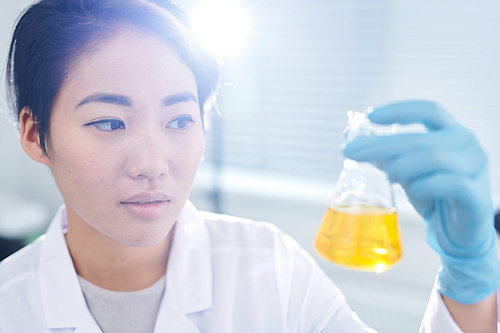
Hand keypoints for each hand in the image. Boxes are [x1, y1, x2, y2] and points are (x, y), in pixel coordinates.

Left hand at [343, 100, 499, 303]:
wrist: (457, 234)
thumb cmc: (432, 196)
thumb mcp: (406, 172)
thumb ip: (386, 156)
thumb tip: (353, 141)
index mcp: (451, 133)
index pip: (428, 110)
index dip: (399, 110)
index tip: (370, 115)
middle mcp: (466, 145)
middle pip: (419, 138)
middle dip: (380, 144)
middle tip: (350, 151)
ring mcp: (475, 169)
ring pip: (434, 158)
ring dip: (402, 166)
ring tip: (388, 176)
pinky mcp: (477, 197)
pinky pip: (452, 184)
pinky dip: (427, 185)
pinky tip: (414, 189)